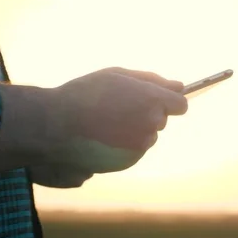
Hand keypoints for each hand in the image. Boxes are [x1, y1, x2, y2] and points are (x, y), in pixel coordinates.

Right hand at [29, 67, 187, 187]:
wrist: (57, 126)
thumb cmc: (86, 94)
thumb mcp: (117, 75)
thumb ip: (152, 80)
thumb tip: (180, 86)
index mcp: (152, 100)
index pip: (180, 104)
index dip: (167, 100)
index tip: (154, 98)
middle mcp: (151, 125)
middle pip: (160, 119)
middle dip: (145, 113)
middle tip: (117, 107)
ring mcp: (141, 145)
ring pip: (146, 135)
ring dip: (133, 130)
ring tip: (105, 122)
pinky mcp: (129, 161)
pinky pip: (133, 150)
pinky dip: (123, 144)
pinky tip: (103, 137)